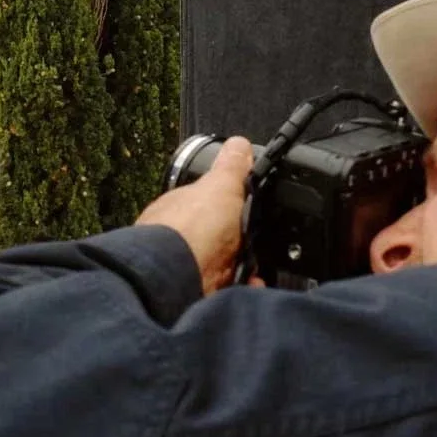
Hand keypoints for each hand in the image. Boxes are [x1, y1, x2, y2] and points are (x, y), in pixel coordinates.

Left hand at [135, 137, 254, 294]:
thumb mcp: (221, 184)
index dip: (237, 212)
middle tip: (259, 245)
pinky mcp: (196, 291)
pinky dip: (241, 288)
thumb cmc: (191, 227)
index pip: (213, 208)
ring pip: (226, 267)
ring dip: (247, 269)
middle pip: (224, 240)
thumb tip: (239, 144)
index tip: (254, 215)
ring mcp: (190, 266)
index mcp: (186, 210)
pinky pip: (226, 291)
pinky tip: (250, 285)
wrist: (177, 274)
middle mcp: (185, 238)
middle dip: (245, 245)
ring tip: (257, 268)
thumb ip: (231, 166)